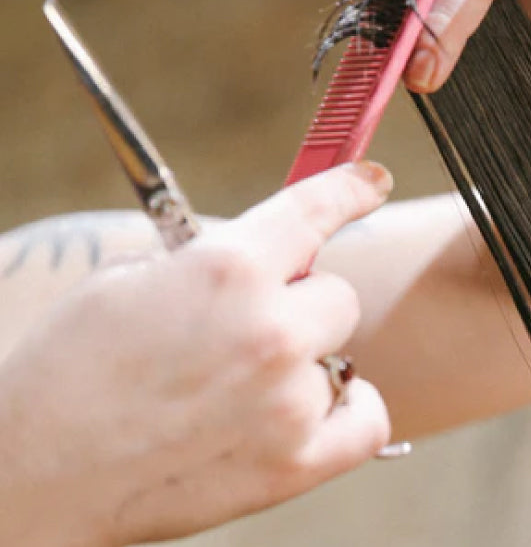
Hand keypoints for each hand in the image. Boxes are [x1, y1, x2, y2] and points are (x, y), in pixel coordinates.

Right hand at [0, 162, 392, 546]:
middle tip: (246, 333)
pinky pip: (367, 421)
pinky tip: (306, 414)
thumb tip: (265, 255)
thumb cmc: (68, 373)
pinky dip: (345, 414)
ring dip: (305, 366)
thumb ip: (211, 263)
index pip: (314, 211)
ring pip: (342, 359)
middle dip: (299, 306)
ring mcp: (288, 401)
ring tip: (239, 392)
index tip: (370, 183)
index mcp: (228, 269)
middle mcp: (272, 329)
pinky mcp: (294, 464)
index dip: (349, 190)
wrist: (31, 474)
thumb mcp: (128, 282)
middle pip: (336, 296)